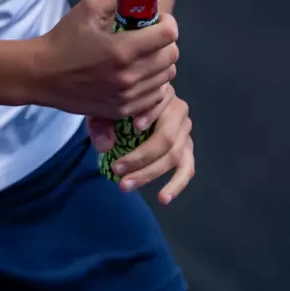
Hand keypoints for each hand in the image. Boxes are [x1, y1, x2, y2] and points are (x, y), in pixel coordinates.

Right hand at [29, 0, 178, 120]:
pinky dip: (153, 84)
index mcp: (122, 50)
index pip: (169, 35)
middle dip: (165, 42)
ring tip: (144, 56)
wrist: (41, 75)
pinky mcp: (122, 111)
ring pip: (166, 77)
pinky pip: (155, 97)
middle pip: (171, 57)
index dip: (168, 23)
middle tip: (150, 37)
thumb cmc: (64, 39)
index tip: (158, 20)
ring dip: (160, 63)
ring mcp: (126, 97)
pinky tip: (139, 75)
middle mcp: (129, 76)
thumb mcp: (88, 8)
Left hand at [90, 87, 193, 204]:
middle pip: (166, 138)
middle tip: (116, 170)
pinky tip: (163, 198)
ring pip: (174, 156)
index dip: (149, 115)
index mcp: (161, 92)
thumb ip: (101, 123)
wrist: (130, 106)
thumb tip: (105, 146)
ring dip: (150, 173)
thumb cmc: (118, 103)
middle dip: (141, 157)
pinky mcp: (186, 148)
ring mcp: (185, 130)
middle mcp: (179, 109)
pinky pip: (188, 168)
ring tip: (126, 185)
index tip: (134, 128)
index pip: (159, 103)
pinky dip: (176, 184)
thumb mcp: (105, 108)